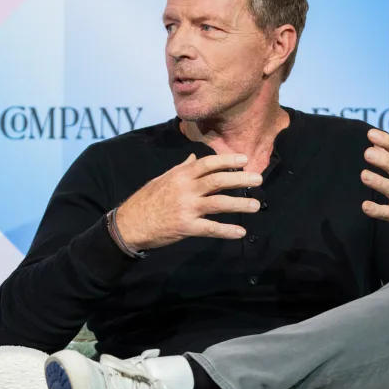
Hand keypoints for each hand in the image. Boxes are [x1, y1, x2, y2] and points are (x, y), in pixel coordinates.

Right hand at [114, 153, 262, 250]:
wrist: (130, 224)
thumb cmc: (147, 200)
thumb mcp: (163, 179)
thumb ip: (181, 169)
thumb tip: (194, 157)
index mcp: (180, 175)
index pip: (208, 163)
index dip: (227, 160)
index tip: (245, 159)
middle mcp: (186, 189)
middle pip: (218, 181)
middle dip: (240, 179)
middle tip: (259, 179)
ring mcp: (187, 208)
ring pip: (219, 204)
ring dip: (240, 204)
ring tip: (256, 205)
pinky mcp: (186, 227)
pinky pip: (211, 229)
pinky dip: (227, 231)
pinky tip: (241, 232)